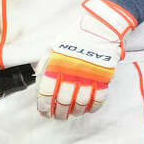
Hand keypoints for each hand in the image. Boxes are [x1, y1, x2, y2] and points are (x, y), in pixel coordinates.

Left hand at [37, 0, 136, 118]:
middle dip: (60, 112)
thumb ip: (45, 64)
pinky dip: (93, 107)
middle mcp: (72, 71)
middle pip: (64, 101)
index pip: (47, 92)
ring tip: (73, 113)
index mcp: (57, 64)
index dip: (44, 106)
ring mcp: (90, 75)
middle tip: (59, 116)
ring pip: (81, 103)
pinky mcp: (104, 77)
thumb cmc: (74, 37)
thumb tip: (39, 83)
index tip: (45, 113)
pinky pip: (99, 99)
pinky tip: (88, 109)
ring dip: (76, 111)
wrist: (99, 27)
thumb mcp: (53, 46)